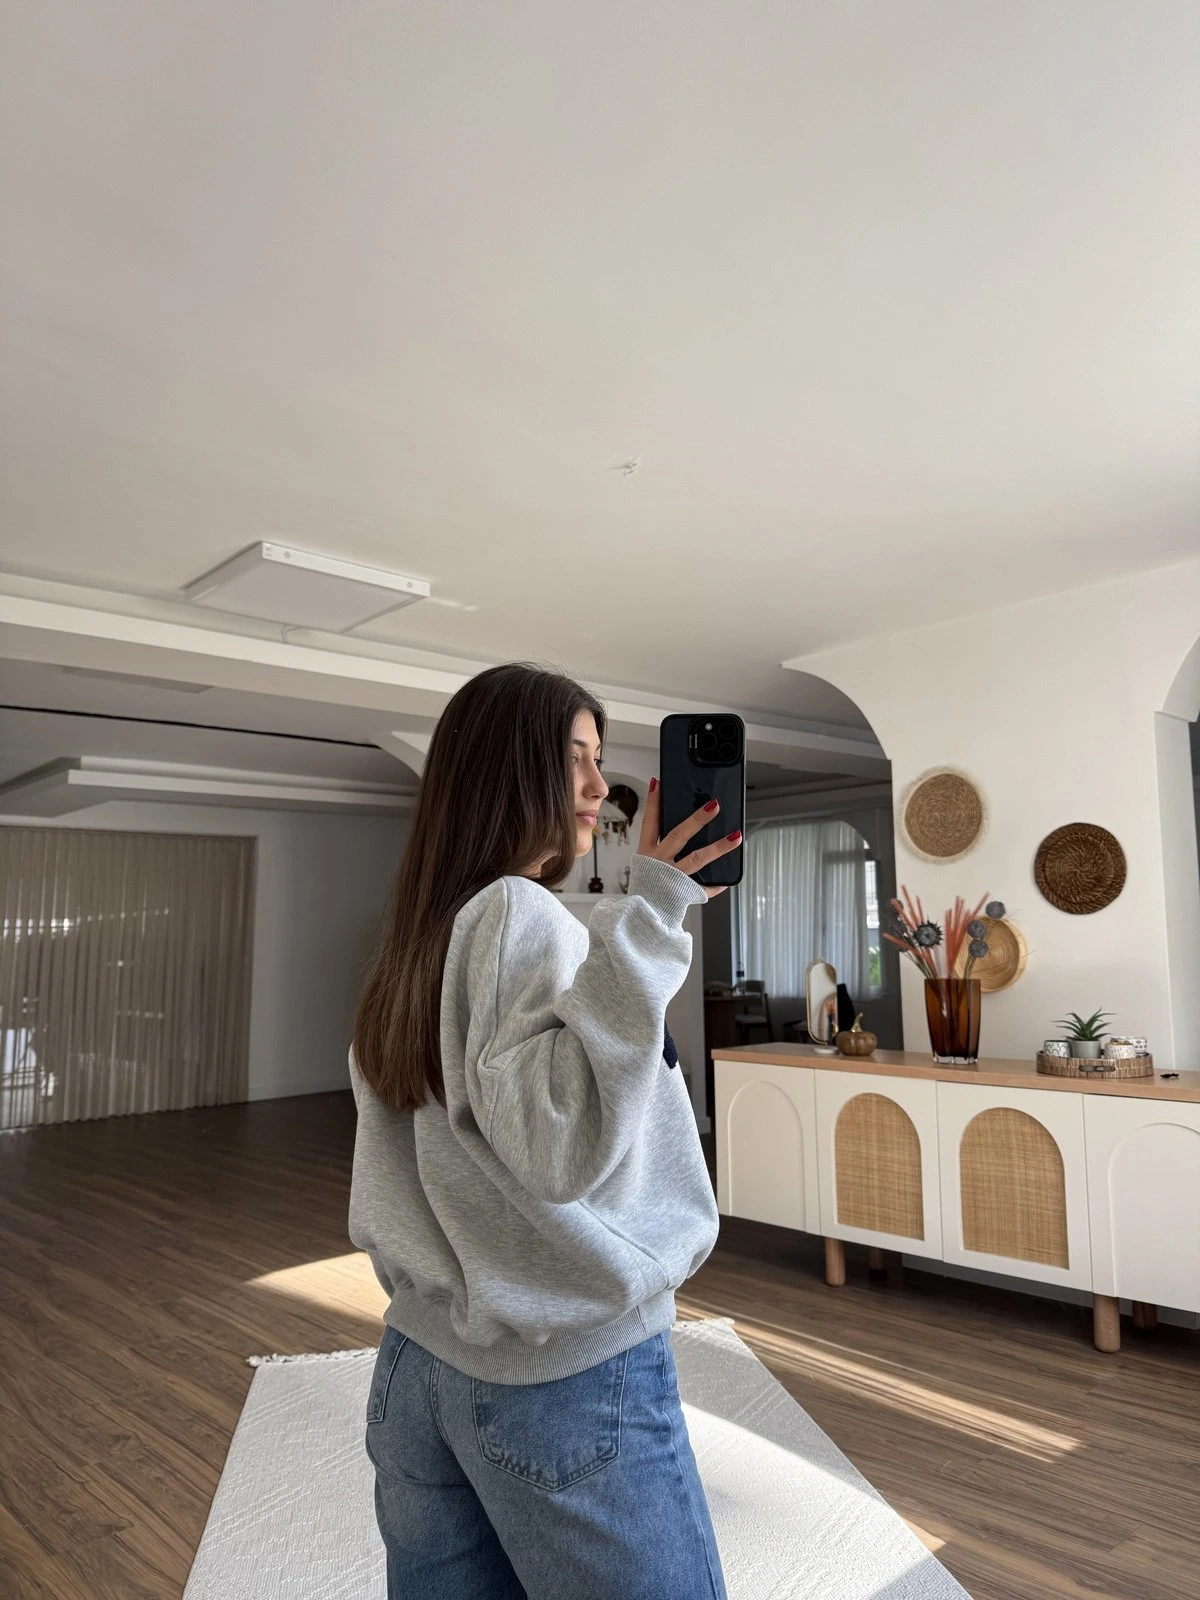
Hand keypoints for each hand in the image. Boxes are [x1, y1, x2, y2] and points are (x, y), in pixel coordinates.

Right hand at [637, 779, 741, 899]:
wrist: (639, 920)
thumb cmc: (645, 889)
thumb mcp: (646, 865)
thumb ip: (660, 846)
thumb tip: (684, 826)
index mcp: (647, 854)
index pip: (650, 823)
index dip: (654, 803)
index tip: (659, 783)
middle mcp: (659, 863)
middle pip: (679, 836)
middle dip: (697, 819)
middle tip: (715, 805)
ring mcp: (672, 878)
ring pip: (698, 859)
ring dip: (719, 847)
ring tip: (736, 836)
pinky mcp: (683, 893)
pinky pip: (703, 888)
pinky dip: (716, 885)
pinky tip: (727, 880)